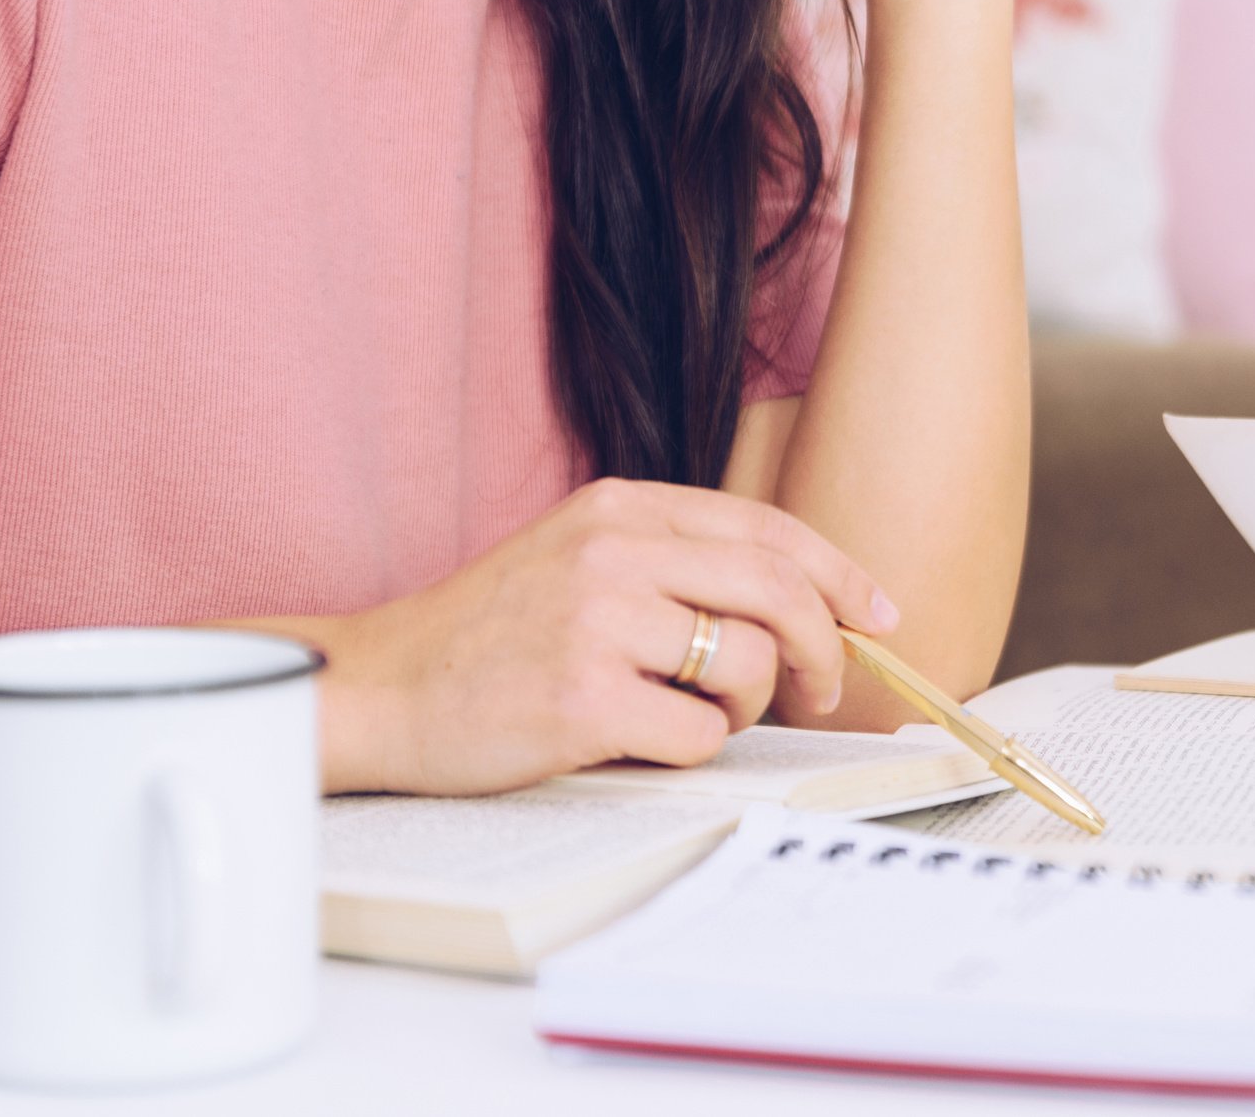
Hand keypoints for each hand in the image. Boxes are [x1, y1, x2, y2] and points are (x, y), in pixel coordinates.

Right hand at [335, 478, 899, 793]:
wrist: (376, 688)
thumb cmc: (485, 636)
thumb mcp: (576, 556)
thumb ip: (671, 562)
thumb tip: (800, 603)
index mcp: (618, 507)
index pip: (764, 528)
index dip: (838, 573)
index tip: (878, 612)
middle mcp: (612, 551)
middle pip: (777, 588)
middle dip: (824, 645)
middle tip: (822, 688)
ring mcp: (597, 621)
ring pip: (747, 663)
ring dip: (744, 705)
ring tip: (693, 714)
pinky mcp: (582, 698)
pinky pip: (699, 733)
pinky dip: (691, 747)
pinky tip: (639, 739)